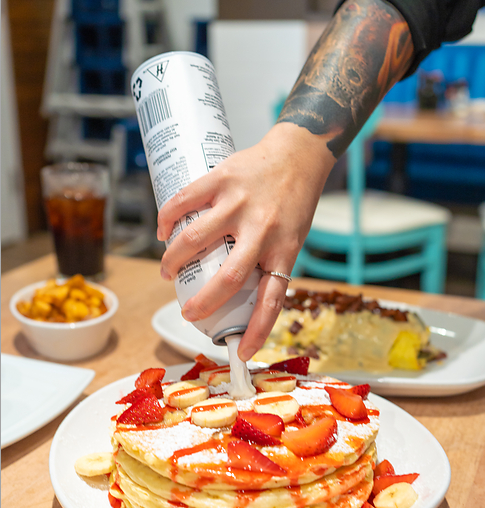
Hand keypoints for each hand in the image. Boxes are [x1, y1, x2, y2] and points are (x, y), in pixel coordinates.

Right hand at [157, 122, 335, 360]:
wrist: (298, 154)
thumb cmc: (294, 200)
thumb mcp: (292, 237)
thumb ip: (267, 261)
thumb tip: (235, 293)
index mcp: (284, 249)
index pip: (272, 300)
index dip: (258, 331)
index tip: (243, 353)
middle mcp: (262, 230)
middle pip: (228, 277)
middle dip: (202, 303)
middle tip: (188, 313)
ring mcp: (240, 203)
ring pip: (196, 239)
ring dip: (174, 259)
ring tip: (168, 270)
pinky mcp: (223, 179)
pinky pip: (186, 201)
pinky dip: (168, 218)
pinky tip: (163, 231)